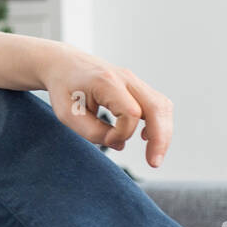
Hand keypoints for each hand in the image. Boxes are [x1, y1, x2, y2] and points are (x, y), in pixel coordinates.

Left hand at [40, 45, 172, 167]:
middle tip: (153, 163)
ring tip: (153, 155)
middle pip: (157, 107)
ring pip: (162, 106)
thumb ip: (92, 131)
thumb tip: (119, 144)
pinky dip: (158, 123)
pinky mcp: (136, 87)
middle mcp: (125, 78)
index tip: (108, 140)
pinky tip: (146, 137)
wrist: (63, 64)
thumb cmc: (63, 87)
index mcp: (106, 82)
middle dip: (160, 138)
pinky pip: (157, 105)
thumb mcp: (67, 114)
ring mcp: (134, 80)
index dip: (123, 133)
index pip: (130, 113)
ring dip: (163, 133)